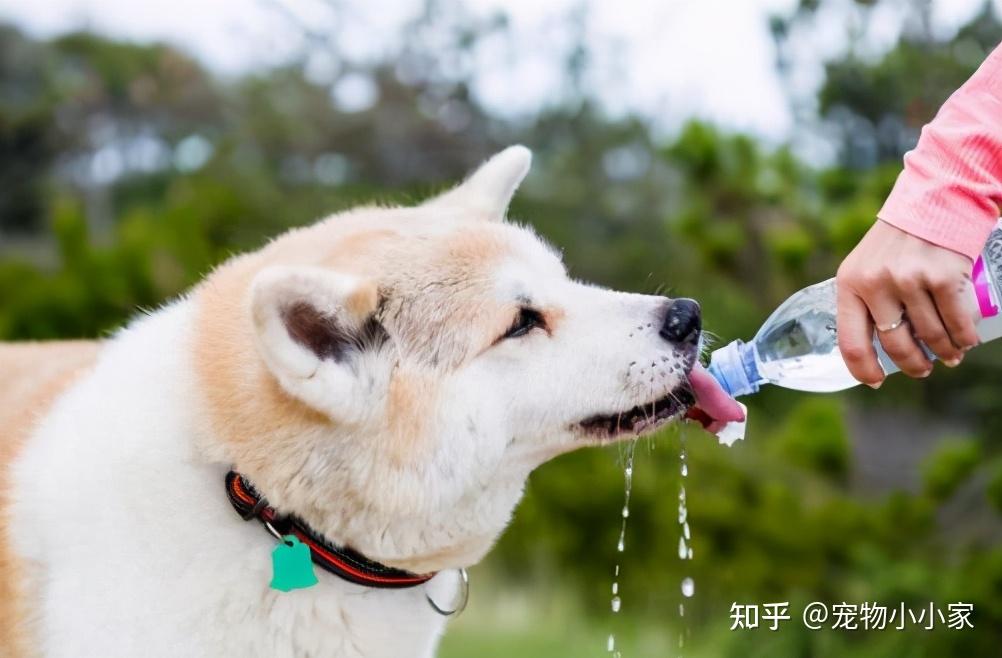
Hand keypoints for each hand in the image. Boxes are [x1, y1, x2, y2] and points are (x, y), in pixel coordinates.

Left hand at [835, 220, 978, 386]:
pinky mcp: (942, 277)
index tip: (877, 381)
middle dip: (914, 364)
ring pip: (931, 336)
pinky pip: (957, 322)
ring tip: (951, 354)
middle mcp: (875, 284)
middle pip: (895, 345)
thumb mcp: (865, 264)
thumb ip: (865, 298)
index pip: (851, 342)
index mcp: (849, 284)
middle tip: (923, 368)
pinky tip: (966, 341)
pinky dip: (965, 338)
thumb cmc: (898, 238)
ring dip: (945, 352)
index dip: (863, 369)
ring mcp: (909, 281)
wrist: (933, 197)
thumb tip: (877, 344)